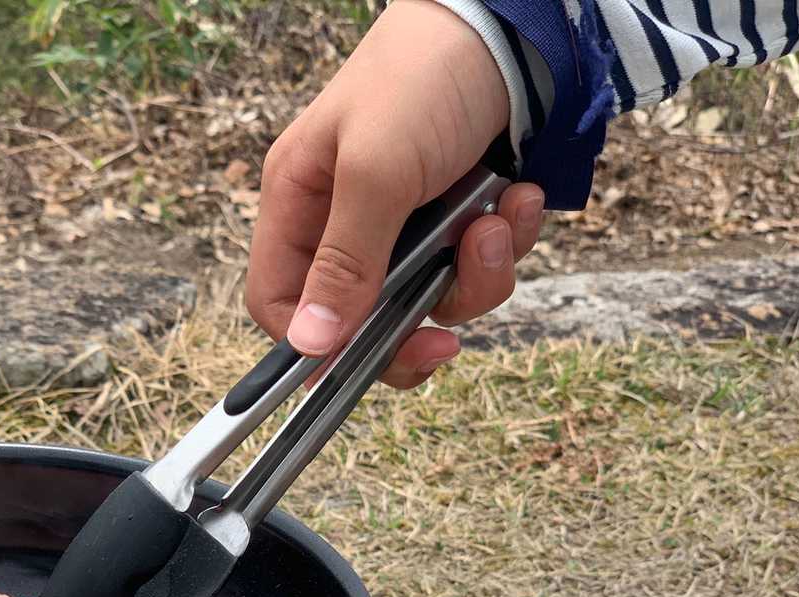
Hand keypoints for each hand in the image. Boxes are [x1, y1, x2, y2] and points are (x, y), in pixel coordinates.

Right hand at [246, 0, 545, 388]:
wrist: (514, 29)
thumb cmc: (423, 78)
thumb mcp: (375, 171)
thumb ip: (344, 263)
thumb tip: (307, 346)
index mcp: (302, 203)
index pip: (279, 302)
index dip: (312, 343)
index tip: (362, 361)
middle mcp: (348, 221)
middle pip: (361, 321)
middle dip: (413, 325)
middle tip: (445, 338)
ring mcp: (407, 224)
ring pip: (431, 301)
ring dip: (474, 278)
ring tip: (495, 223)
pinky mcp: (459, 219)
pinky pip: (478, 268)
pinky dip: (506, 243)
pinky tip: (518, 199)